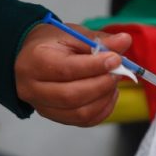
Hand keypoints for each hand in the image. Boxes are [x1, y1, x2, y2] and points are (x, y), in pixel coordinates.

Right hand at [15, 22, 131, 125]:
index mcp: (35, 61)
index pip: (66, 69)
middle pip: (72, 96)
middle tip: (117, 71)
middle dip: (102, 84)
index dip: (95, 66)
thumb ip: (99, 40)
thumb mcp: (72, 34)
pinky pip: (83, 121)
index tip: (116, 59)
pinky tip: (108, 94)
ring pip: (79, 113)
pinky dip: (102, 110)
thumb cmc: (50, 44)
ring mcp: (42, 106)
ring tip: (113, 81)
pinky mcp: (55, 117)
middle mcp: (33, 88)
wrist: (31, 57)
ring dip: (104, 98)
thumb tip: (124, 41)